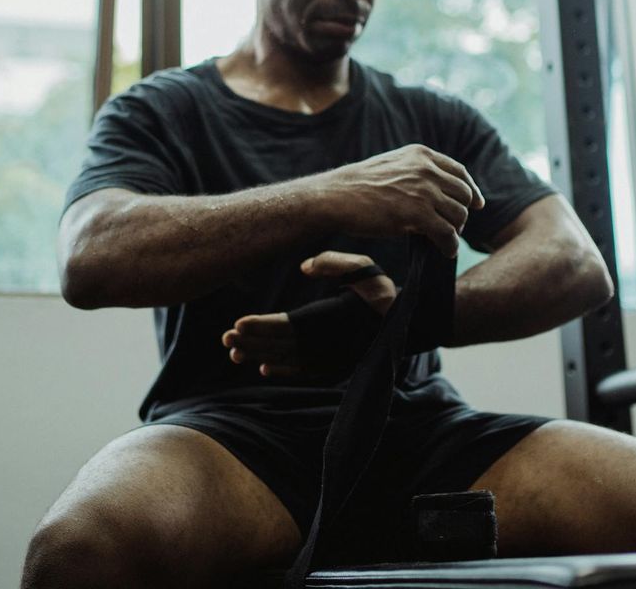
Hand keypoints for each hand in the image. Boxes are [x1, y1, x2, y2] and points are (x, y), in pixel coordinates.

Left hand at [220, 251, 395, 377]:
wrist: (409, 323)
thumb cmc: (381, 291)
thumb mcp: (364, 267)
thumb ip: (334, 263)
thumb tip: (305, 268)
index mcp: (331, 320)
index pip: (289, 326)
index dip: (262, 326)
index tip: (237, 325)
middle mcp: (328, 344)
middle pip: (281, 346)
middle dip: (251, 343)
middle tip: (225, 339)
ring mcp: (332, 359)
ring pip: (288, 361)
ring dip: (260, 357)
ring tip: (234, 353)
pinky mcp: (337, 368)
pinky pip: (305, 373)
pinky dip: (284, 371)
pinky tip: (264, 369)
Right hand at [318, 144, 483, 257]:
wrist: (336, 196)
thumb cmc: (359, 186)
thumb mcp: (392, 165)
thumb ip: (416, 172)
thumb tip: (438, 192)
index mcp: (421, 155)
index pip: (459, 172)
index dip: (471, 190)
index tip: (477, 204)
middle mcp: (426, 169)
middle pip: (463, 195)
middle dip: (460, 214)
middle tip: (451, 228)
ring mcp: (423, 191)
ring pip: (459, 215)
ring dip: (455, 231)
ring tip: (444, 240)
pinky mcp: (418, 214)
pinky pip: (447, 234)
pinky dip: (449, 246)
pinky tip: (444, 252)